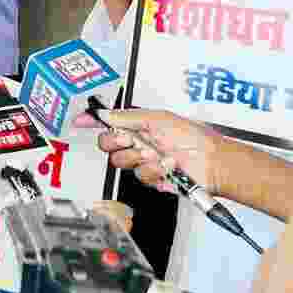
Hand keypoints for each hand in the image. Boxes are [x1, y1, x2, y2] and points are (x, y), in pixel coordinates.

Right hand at [72, 108, 224, 195]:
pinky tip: (168, 167)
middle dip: (116, 142)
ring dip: (140, 157)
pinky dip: (155, 171)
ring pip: (122, 162)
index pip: (109, 122)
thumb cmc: (193, 137)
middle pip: (107, 144)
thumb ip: (127, 116)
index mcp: (139, 126)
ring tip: (158, 155)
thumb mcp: (158, 119)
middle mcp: (139, 143)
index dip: (92, 121)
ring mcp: (145, 162)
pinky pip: (140, 177)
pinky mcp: (152, 180)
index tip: (80, 120)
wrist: (212, 163)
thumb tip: (104, 113)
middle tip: (130, 140)